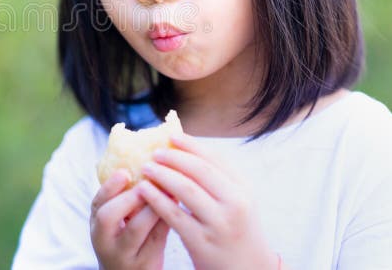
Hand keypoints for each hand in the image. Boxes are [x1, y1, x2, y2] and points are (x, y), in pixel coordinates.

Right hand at [90, 169, 169, 269]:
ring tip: (167, 191)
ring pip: (134, 230)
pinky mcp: (144, 264)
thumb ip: (126, 200)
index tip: (124, 171)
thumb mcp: (119, 224)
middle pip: (107, 217)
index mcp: (98, 225)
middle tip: (146, 184)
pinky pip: (156, 240)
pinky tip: (177, 206)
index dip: (109, 186)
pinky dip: (166, 220)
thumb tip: (148, 161)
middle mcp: (105, 241)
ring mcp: (123, 255)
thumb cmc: (130, 241)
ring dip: (151, 207)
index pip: (97, 203)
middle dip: (128, 197)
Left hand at [137, 134, 278, 269]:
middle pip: (199, 170)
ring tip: (145, 167)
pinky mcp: (202, 241)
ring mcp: (220, 223)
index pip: (215, 158)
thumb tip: (185, 148)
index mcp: (244, 188)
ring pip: (185, 189)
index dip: (191, 145)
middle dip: (174, 157)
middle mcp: (235, 203)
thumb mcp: (237, 201)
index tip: (172, 135)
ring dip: (162, 174)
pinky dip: (156, 198)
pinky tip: (143, 190)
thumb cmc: (236, 230)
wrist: (247, 269)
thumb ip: (217, 178)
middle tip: (154, 152)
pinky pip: (174, 214)